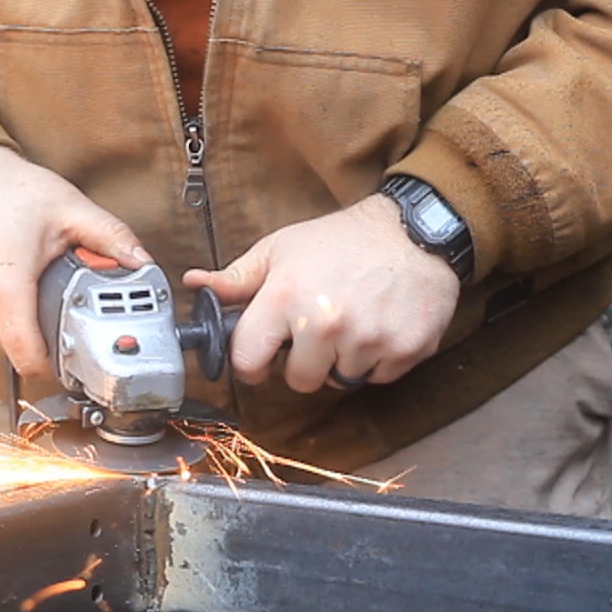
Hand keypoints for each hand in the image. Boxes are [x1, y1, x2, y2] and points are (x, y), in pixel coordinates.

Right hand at [0, 146, 150, 377]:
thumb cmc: (2, 189)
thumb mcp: (68, 208)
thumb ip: (111, 237)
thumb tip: (142, 262)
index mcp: (6, 289)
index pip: (32, 359)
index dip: (63, 365)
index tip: (87, 352)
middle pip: (25, 353)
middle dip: (57, 340)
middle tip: (81, 313)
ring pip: (10, 342)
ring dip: (36, 328)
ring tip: (55, 296)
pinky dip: (18, 316)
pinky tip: (32, 289)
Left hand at [184, 196, 459, 393]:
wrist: (414, 230)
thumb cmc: (342, 239)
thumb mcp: (282, 249)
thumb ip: (238, 278)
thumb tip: (196, 285)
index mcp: (286, 298)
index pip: (248, 362)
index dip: (252, 361)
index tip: (263, 354)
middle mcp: (326, 324)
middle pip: (299, 382)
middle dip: (304, 362)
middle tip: (318, 329)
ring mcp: (368, 340)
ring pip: (341, 381)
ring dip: (343, 360)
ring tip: (352, 320)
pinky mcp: (405, 350)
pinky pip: (378, 378)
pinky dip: (377, 360)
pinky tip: (379, 324)